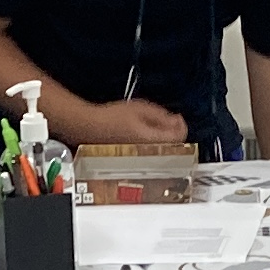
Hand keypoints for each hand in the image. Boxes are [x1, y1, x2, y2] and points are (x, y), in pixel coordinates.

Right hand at [65, 93, 187, 147]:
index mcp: (152, 141)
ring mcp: (141, 159)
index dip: (181, 126)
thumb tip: (176, 121)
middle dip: (172, 132)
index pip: (178, 139)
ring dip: (163, 137)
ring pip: (162, 150)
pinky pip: (151, 152)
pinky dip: (152, 142)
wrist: (89, 128)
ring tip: (152, 125)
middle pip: (172, 146)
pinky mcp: (134, 160)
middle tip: (166, 120)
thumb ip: (161, 116)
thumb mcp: (140, 109)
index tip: (177, 117)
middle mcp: (148, 154)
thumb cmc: (110, 118)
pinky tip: (143, 134)